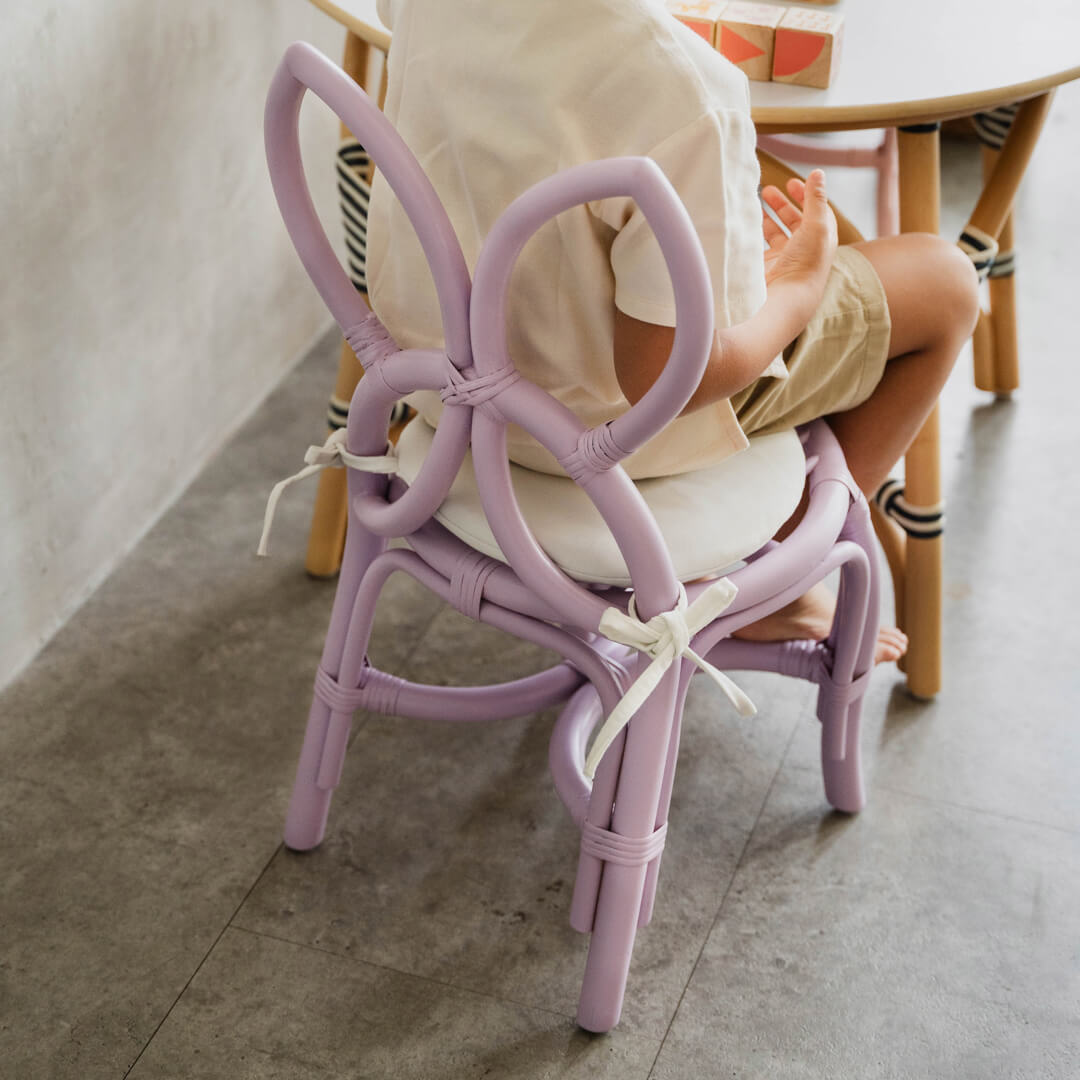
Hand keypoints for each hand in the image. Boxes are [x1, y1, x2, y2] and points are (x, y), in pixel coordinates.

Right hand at [761, 169, 837, 293]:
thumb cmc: (805, 263)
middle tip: (768, 190)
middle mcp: (804, 248)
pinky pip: (760, 244)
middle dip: (782, 204)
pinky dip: (754, 232)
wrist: (785, 298)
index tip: (791, 182)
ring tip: (755, 202)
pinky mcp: (766, 266)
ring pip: (775, 232)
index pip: (816, 212)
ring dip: (767, 216)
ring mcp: (784, 258)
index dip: (805, 195)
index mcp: (821, 238)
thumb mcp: (816, 225)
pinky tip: (747, 222)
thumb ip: (815, 198)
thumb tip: (818, 173)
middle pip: (794, 221)